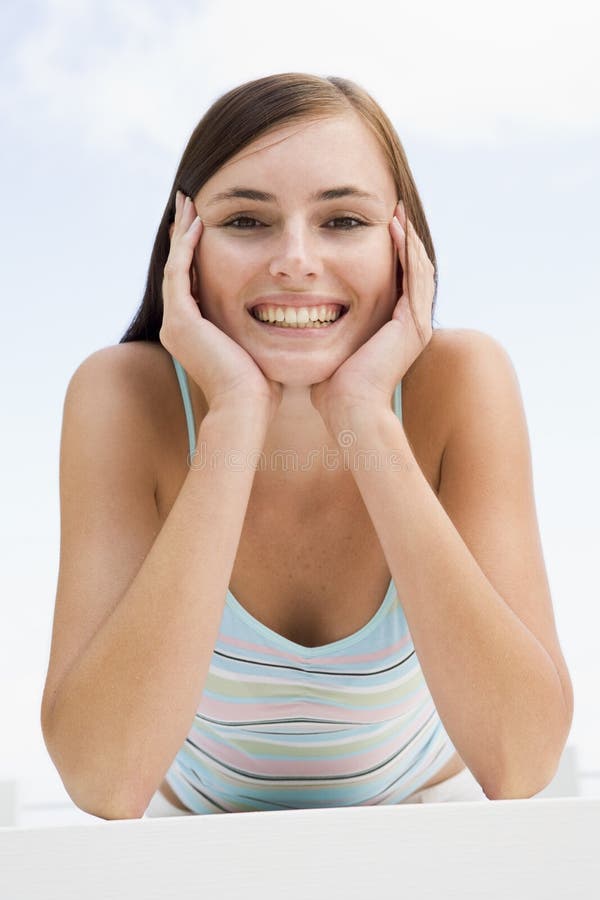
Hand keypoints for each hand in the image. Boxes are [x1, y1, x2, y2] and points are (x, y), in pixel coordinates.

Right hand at [159, 190, 282, 418]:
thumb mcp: (260, 351)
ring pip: (175, 265)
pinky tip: (201, 224)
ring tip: (190, 203)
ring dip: (183, 232)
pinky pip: (180, 272)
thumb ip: (262, 333)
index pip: (192, 282)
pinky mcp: (180, 320)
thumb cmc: (262, 390)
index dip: (197, 253)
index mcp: (193, 334)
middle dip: (184, 235)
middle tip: (189, 204)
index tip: (207, 226)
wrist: (246, 409)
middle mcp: (177, 326)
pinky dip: (188, 247)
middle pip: (178, 269)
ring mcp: (175, 323)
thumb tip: (287, 322)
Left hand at [310, 200, 434, 429]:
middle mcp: (412, 324)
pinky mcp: (414, 325)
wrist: (348, 412)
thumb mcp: (328, 347)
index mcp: (394, 329)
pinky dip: (407, 251)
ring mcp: (417, 324)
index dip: (389, 251)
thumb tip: (297, 315)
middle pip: (413, 269)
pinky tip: (395, 229)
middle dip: (402, 238)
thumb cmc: (331, 389)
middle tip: (389, 208)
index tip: (371, 225)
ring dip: (407, 238)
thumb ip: (323, 329)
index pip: (396, 279)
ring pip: (419, 268)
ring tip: (394, 211)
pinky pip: (415, 277)